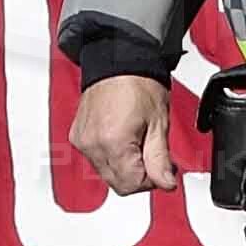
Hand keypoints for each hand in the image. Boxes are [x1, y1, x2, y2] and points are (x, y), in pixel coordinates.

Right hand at [69, 73, 180, 195]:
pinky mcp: (78, 137)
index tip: (164, 170)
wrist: (119, 61)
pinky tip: (124, 139)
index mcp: (113, 142)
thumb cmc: (139, 83)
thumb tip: (166, 183)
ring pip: (106, 173)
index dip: (152, 181)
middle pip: (117, 183)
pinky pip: (96, 159)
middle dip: (139, 176)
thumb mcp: (159, 124)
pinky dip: (112, 156)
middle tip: (154, 156)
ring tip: (139, 143)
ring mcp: (83, 141)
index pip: (131, 185)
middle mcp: (92, 144)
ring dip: (125, 167)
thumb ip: (161, 160)